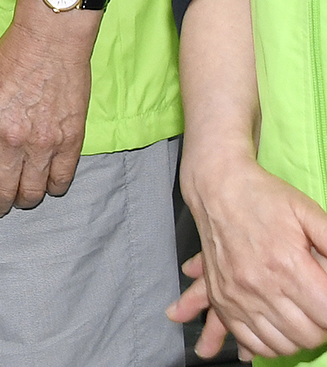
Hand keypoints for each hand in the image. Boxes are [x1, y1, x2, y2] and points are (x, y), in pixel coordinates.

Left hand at [0, 0, 100, 216]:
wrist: (49, 42)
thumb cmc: (9, 60)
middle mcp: (12, 143)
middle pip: (4, 191)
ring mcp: (44, 145)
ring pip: (33, 192)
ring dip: (24, 200)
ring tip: (20, 200)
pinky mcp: (71, 142)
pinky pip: (62, 179)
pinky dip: (53, 188)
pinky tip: (47, 186)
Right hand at [171, 144, 326, 359]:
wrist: (218, 188)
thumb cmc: (266, 198)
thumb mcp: (309, 213)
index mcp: (287, 264)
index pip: (326, 315)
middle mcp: (260, 285)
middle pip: (308, 334)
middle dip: (323, 327)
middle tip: (321, 308)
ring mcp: (238, 295)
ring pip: (283, 344)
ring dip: (301, 337)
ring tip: (305, 318)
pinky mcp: (223, 299)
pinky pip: (252, 341)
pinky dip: (272, 345)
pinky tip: (281, 329)